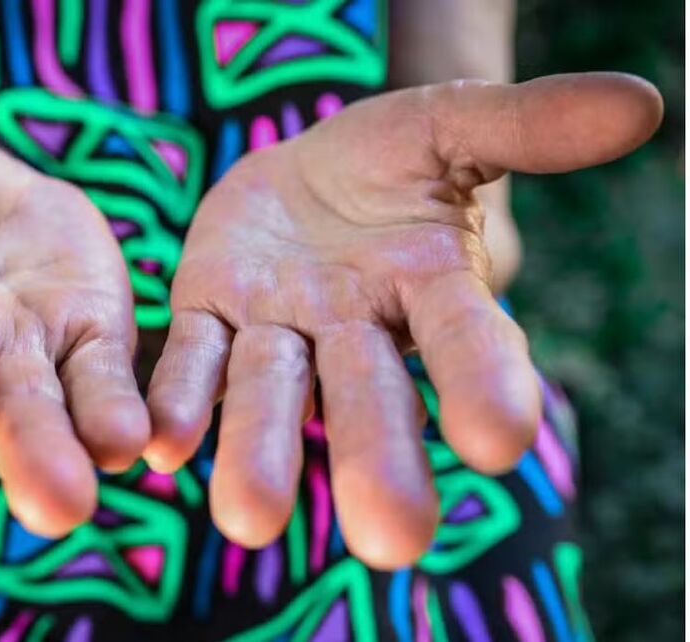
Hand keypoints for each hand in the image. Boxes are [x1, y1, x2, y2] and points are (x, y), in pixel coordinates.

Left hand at [143, 73, 661, 566]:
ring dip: (260, 453)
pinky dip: (180, 400)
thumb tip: (643, 105)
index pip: (466, 341)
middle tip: (388, 540)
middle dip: (376, 459)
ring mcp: (279, 330)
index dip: (483, 384)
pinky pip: (192, 360)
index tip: (497, 441)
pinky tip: (161, 444)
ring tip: (248, 518)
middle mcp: (357, 330)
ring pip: (270, 394)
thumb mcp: (454, 127)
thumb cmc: (395, 160)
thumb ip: (527, 126)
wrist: (308, 171)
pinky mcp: (210, 313)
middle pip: (369, 396)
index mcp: (430, 288)